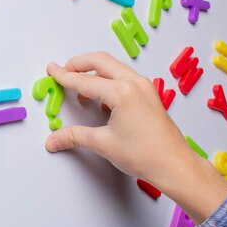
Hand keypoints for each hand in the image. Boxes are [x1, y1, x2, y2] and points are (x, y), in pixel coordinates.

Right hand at [45, 52, 226, 223]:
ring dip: (93, 70)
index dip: (64, 76)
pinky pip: (123, 77)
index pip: (84, 80)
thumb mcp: (103, 144)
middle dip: (78, 64)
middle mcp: (134, 83)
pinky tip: (99, 97)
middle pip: (100, 61)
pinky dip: (107, 79)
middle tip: (62, 71)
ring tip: (77, 83)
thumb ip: (75, 137)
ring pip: (113, 67)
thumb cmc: (147, 155)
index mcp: (122, 92)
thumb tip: (54, 139)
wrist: (174, 166)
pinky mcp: (148, 94)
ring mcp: (144, 87)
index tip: (52, 70)